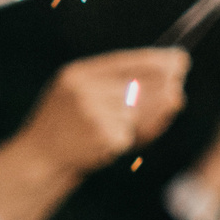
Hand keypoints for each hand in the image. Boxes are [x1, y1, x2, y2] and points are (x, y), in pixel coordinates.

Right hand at [0, 46, 188, 219]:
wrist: (39, 159)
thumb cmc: (67, 125)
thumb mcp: (80, 93)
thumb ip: (118, 84)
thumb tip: (173, 86)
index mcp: (78, 74)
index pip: (127, 60)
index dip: (158, 60)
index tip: (180, 60)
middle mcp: (84, 90)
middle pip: (141, 84)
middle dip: (163, 89)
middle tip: (177, 95)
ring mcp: (93, 114)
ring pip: (139, 112)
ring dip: (146, 120)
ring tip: (129, 128)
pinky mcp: (103, 137)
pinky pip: (133, 134)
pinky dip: (135, 139)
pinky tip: (118, 143)